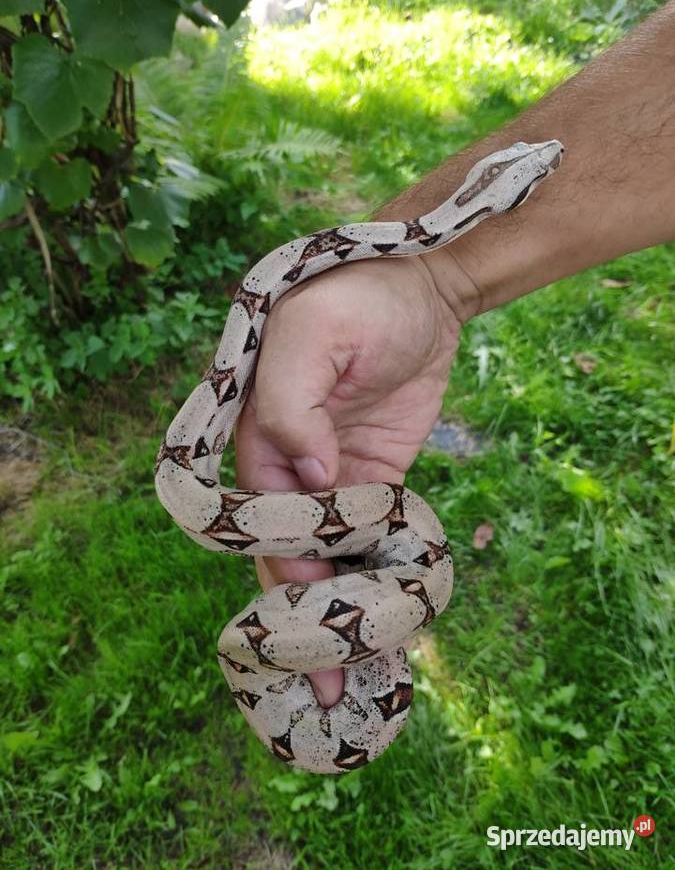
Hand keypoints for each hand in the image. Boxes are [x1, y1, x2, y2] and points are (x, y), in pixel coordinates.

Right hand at [234, 253, 459, 706]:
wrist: (425, 286)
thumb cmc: (357, 296)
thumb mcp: (314, 333)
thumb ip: (292, 403)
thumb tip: (308, 475)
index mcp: (257, 432)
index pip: (260, 517)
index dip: (282, 569)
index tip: (308, 619)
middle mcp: (290, 461)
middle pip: (291, 550)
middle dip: (307, 613)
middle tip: (329, 683)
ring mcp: (336, 474)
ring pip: (331, 554)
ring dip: (343, 607)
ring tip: (359, 674)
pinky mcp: (380, 476)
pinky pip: (374, 534)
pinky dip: (378, 574)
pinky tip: (390, 620)